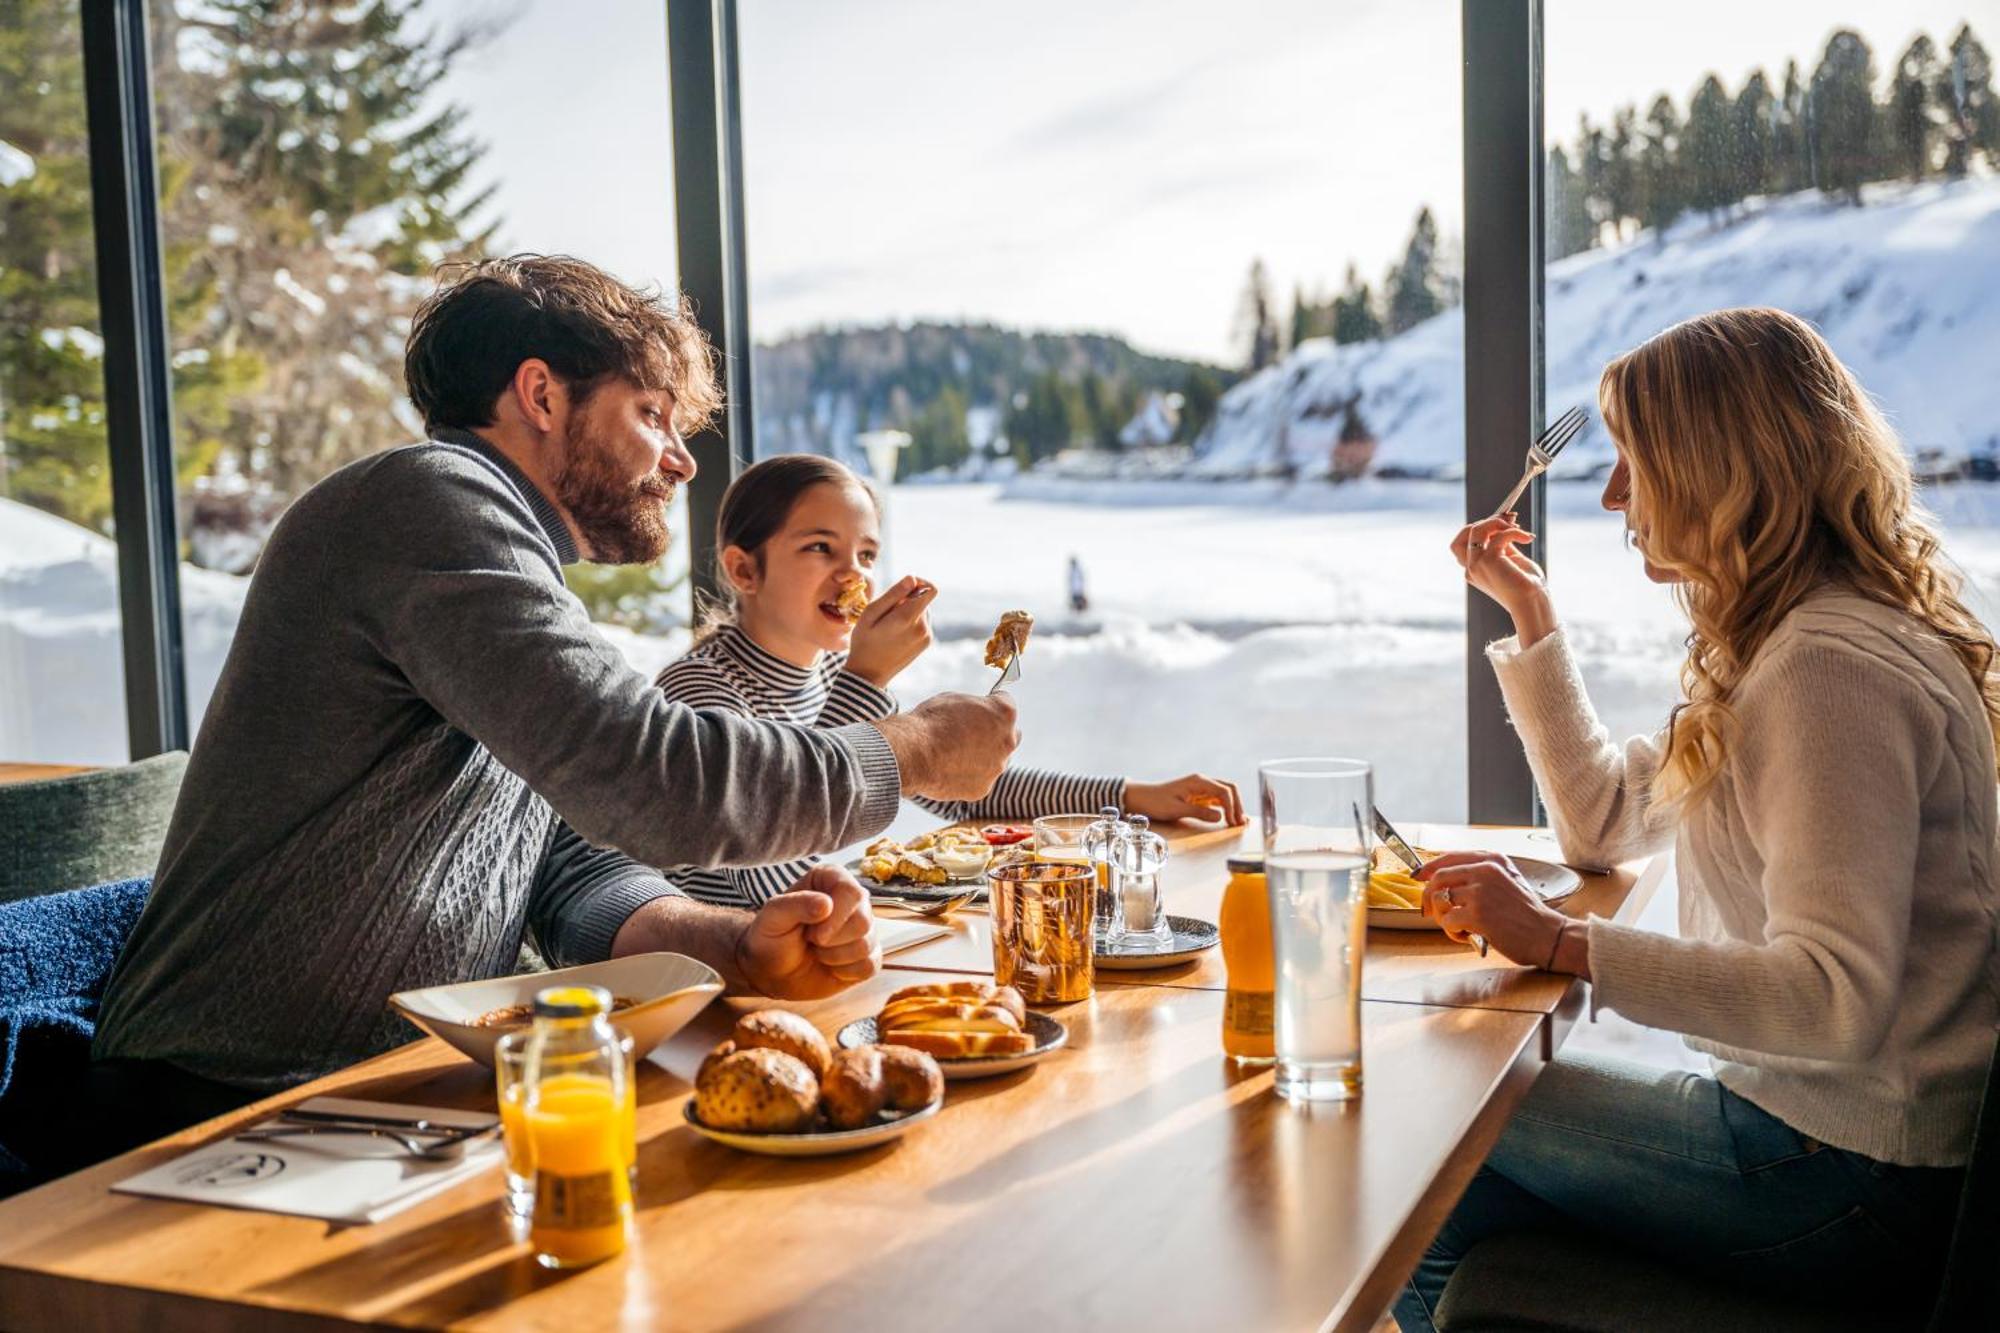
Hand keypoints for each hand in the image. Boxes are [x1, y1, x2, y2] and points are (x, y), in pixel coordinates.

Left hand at [734, 865, 880, 998]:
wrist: (772, 971)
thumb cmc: (771, 938)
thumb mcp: (772, 918)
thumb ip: (795, 905)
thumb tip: (826, 904)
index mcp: (831, 879)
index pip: (852, 893)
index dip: (836, 918)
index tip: (812, 934)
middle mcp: (853, 900)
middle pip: (863, 921)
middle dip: (831, 940)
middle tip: (810, 941)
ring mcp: (863, 928)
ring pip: (866, 945)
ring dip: (834, 957)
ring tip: (816, 951)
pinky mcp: (868, 955)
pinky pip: (869, 966)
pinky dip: (844, 972)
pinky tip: (830, 966)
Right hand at [845, 575, 935, 687]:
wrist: (868, 674)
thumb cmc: (864, 641)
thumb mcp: (870, 614)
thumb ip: (893, 594)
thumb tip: (912, 578)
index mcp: (908, 618)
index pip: (930, 589)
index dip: (919, 583)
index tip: (903, 588)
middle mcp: (923, 628)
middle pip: (924, 600)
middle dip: (908, 599)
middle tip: (887, 613)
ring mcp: (926, 637)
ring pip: (923, 611)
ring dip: (910, 611)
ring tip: (890, 625)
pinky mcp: (926, 643)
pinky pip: (923, 623)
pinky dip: (912, 622)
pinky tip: (896, 633)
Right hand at [875, 691, 1019, 800]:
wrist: (913, 754)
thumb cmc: (930, 723)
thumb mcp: (954, 699)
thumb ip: (974, 708)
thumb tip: (975, 713)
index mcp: (1004, 713)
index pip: (1007, 704)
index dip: (990, 705)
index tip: (980, 708)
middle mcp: (1007, 741)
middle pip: (1009, 735)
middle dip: (995, 733)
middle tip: (972, 733)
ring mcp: (997, 767)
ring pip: (995, 761)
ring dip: (982, 757)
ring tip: (954, 754)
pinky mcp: (983, 788)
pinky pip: (980, 780)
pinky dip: (968, 776)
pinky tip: (949, 769)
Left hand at [1123, 773, 1244, 825]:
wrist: (1142, 797)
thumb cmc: (1156, 802)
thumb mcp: (1176, 809)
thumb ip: (1199, 813)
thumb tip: (1220, 817)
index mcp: (1198, 781)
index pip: (1224, 791)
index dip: (1232, 807)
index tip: (1233, 822)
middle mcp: (1202, 782)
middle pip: (1229, 789)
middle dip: (1237, 805)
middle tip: (1240, 823)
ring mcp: (1201, 788)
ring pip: (1225, 793)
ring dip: (1233, 806)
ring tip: (1238, 822)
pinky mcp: (1199, 795)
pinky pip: (1217, 799)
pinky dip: (1225, 807)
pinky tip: (1228, 818)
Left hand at [1415, 851, 1580, 972]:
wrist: (1548, 935)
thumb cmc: (1527, 914)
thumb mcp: (1507, 881)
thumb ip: (1478, 876)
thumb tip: (1441, 879)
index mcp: (1492, 860)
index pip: (1449, 857)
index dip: (1429, 867)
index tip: (1418, 876)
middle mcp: (1485, 871)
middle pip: (1438, 878)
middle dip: (1428, 896)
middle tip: (1428, 911)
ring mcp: (1480, 892)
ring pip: (1440, 901)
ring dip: (1443, 918)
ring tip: (1459, 927)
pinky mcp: (1477, 914)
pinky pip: (1448, 921)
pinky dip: (1452, 932)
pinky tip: (1468, 936)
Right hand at [1451, 512, 1555, 646]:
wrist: (1532, 603)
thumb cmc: (1525, 585)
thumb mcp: (1510, 559)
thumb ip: (1501, 544)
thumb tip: (1501, 524)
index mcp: (1474, 570)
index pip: (1461, 542)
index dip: (1479, 528)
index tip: (1501, 524)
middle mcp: (1471, 568)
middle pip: (1466, 532)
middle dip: (1488, 521)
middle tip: (1511, 521)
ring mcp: (1476, 565)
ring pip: (1477, 529)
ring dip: (1498, 523)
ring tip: (1518, 529)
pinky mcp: (1488, 561)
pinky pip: (1499, 536)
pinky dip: (1514, 532)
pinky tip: (1528, 538)